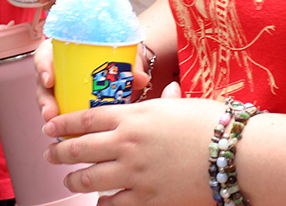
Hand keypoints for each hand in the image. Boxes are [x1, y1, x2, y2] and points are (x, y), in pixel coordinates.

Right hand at [35, 40, 154, 122]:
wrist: (122, 65)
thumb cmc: (116, 57)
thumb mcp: (122, 57)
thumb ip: (131, 65)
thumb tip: (140, 78)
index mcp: (64, 51)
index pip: (46, 55)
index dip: (44, 67)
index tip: (49, 80)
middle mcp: (58, 68)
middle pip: (43, 82)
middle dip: (44, 99)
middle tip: (50, 113)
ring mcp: (60, 87)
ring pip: (48, 99)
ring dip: (49, 113)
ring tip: (54, 126)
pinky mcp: (66, 103)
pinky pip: (59, 113)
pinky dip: (62, 124)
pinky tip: (65, 136)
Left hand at [43, 96, 224, 204]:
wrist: (236, 154)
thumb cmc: (212, 124)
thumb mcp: (179, 106)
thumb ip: (162, 103)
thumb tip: (168, 91)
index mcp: (131, 116)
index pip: (84, 119)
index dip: (62, 124)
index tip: (49, 128)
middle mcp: (126, 143)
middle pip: (79, 149)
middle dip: (59, 152)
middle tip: (50, 155)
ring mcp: (134, 173)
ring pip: (89, 178)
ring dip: (74, 179)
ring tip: (69, 179)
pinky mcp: (147, 199)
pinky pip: (113, 204)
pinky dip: (103, 203)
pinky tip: (100, 201)